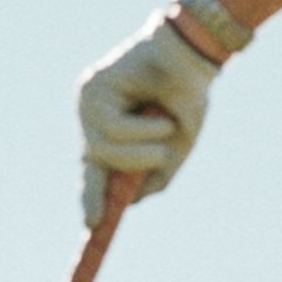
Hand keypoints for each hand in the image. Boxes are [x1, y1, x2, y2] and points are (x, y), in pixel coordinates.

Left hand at [79, 9, 220, 224]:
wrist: (191, 56)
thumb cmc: (186, 96)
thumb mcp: (178, 144)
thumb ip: (158, 172)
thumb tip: (135, 200)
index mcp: (110, 130)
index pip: (94, 167)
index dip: (91, 195)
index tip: (92, 224)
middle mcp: (94, 116)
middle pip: (94, 161)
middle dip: (128, 170)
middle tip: (159, 160)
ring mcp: (90, 101)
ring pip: (102, 149)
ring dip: (140, 152)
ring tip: (168, 130)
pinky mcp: (92, 87)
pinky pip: (111, 128)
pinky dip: (142, 131)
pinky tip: (160, 115)